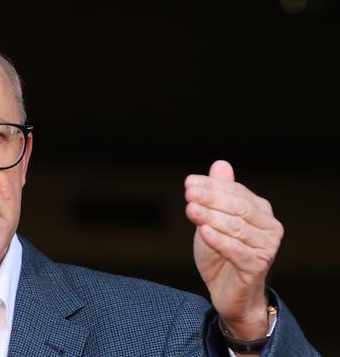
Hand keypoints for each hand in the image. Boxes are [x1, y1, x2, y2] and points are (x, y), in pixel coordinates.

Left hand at [185, 160, 283, 339]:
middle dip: (211, 198)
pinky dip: (219, 241)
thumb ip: (218, 194)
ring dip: (211, 217)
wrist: (228, 293)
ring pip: (236, 228)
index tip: (188, 182)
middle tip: (188, 193)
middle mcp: (270, 227)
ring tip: (190, 209)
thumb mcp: (213, 221)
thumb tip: (221, 164)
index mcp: (261, 211)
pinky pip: (236, 251)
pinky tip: (203, 232)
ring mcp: (267, 247)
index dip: (212, 186)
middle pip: (238, 208)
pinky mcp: (258, 266)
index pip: (236, 192)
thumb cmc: (220, 255)